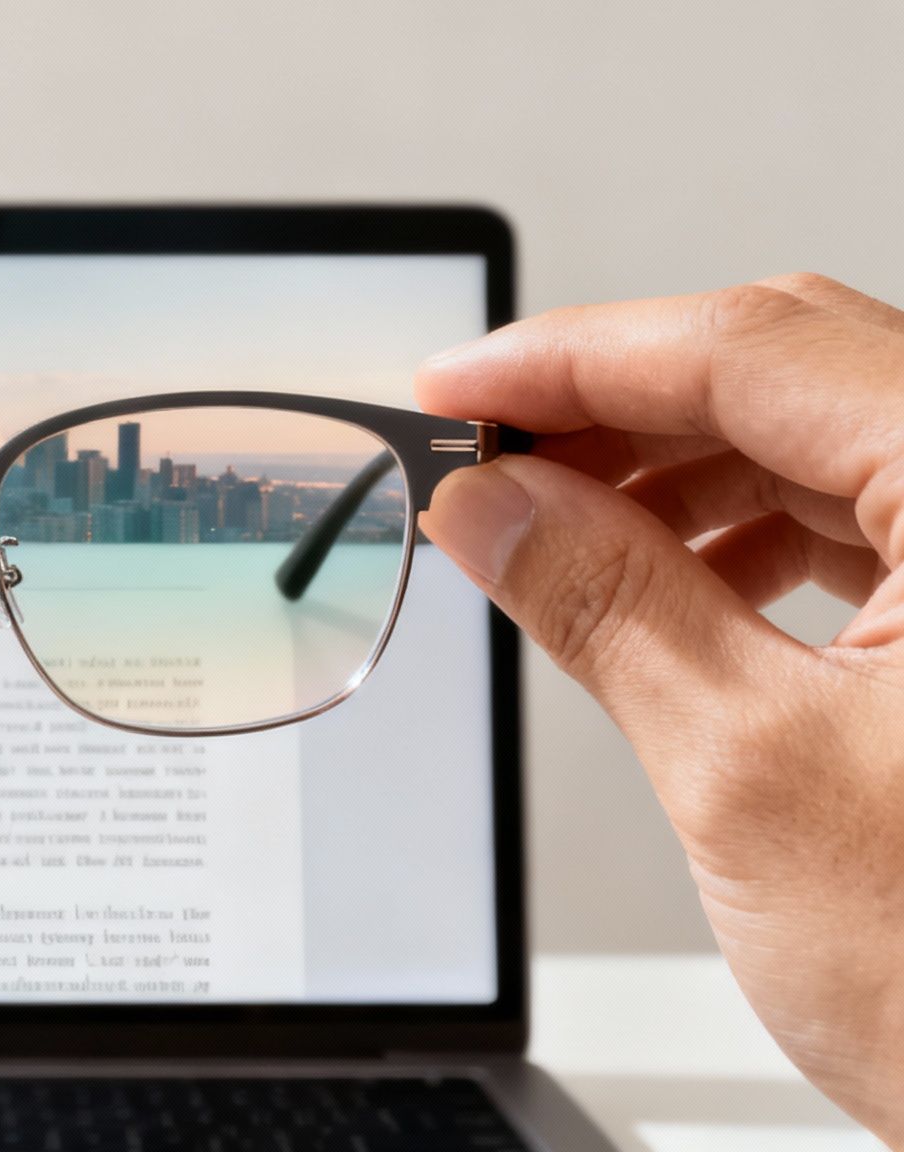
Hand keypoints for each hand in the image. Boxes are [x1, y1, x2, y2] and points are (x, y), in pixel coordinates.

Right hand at [415, 274, 903, 1140]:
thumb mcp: (754, 778)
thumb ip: (607, 607)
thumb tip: (494, 507)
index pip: (752, 348)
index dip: (573, 355)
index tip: (458, 386)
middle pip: (792, 376)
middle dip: (618, 411)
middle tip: (484, 463)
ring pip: (829, 446)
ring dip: (678, 477)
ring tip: (553, 536)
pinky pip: (876, 521)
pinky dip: (754, 538)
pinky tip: (671, 581)